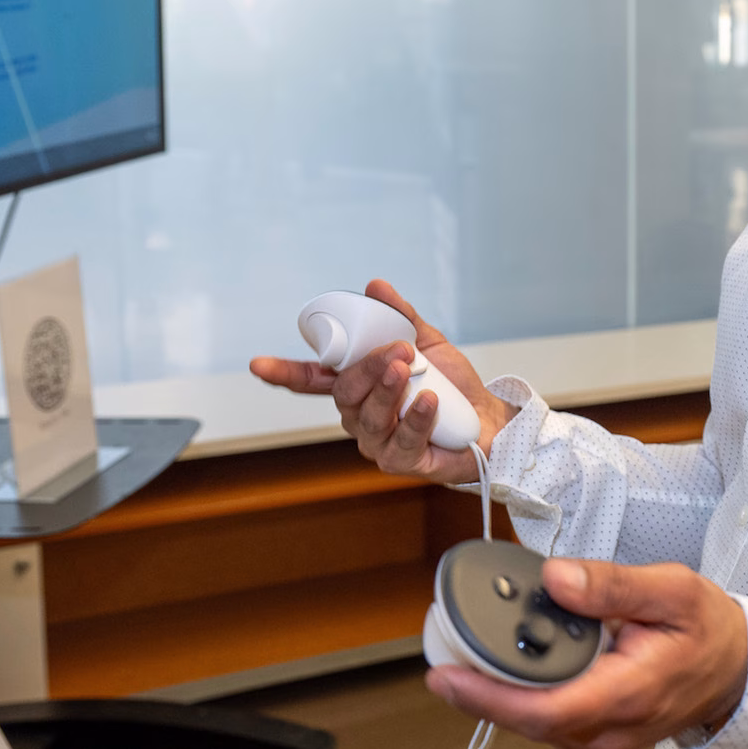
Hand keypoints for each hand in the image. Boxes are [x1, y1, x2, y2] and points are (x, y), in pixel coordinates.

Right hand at [248, 278, 512, 483]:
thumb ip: (400, 317)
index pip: (312, 380)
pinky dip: (416, 419)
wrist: (489, 419)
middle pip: (346, 393)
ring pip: (370, 416)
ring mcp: (377, 442)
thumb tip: (375, 286)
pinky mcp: (401, 462)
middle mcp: (359, 416)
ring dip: (389, 390)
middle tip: (398, 351)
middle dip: (368, 369)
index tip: (258, 364)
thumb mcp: (426, 343)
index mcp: (356, 387)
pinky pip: (402, 442)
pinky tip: (430, 401)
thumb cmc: (451, 385)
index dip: (284, 373)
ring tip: (409, 369)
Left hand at [426, 557, 747, 748]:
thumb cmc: (708, 631)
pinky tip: (513, 664)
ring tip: (476, 647)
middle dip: (480, 684)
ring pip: (529, 725)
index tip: (445, 675)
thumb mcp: (673, 589)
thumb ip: (613, 585)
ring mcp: (599, 743)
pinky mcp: (592, 742)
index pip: (543, 710)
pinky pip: (544, 725)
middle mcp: (608, 730)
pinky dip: (520, 696)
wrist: (736, 673)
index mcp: (628, 694)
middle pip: (524, 720)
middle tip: (447, 644)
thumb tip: (556, 580)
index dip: (487, 697)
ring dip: (497, 690)